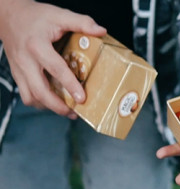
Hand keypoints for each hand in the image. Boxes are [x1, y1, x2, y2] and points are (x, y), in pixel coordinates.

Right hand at [0, 0, 105, 118]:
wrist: (8, 16)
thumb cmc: (35, 16)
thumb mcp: (59, 14)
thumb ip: (81, 22)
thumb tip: (101, 31)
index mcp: (37, 45)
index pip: (56, 69)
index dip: (70, 85)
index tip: (82, 98)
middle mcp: (26, 61)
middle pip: (40, 91)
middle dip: (58, 106)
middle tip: (74, 112)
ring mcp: (19, 69)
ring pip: (30, 97)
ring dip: (49, 107)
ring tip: (67, 111)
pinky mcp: (17, 75)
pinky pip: (26, 95)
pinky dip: (39, 102)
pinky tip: (53, 102)